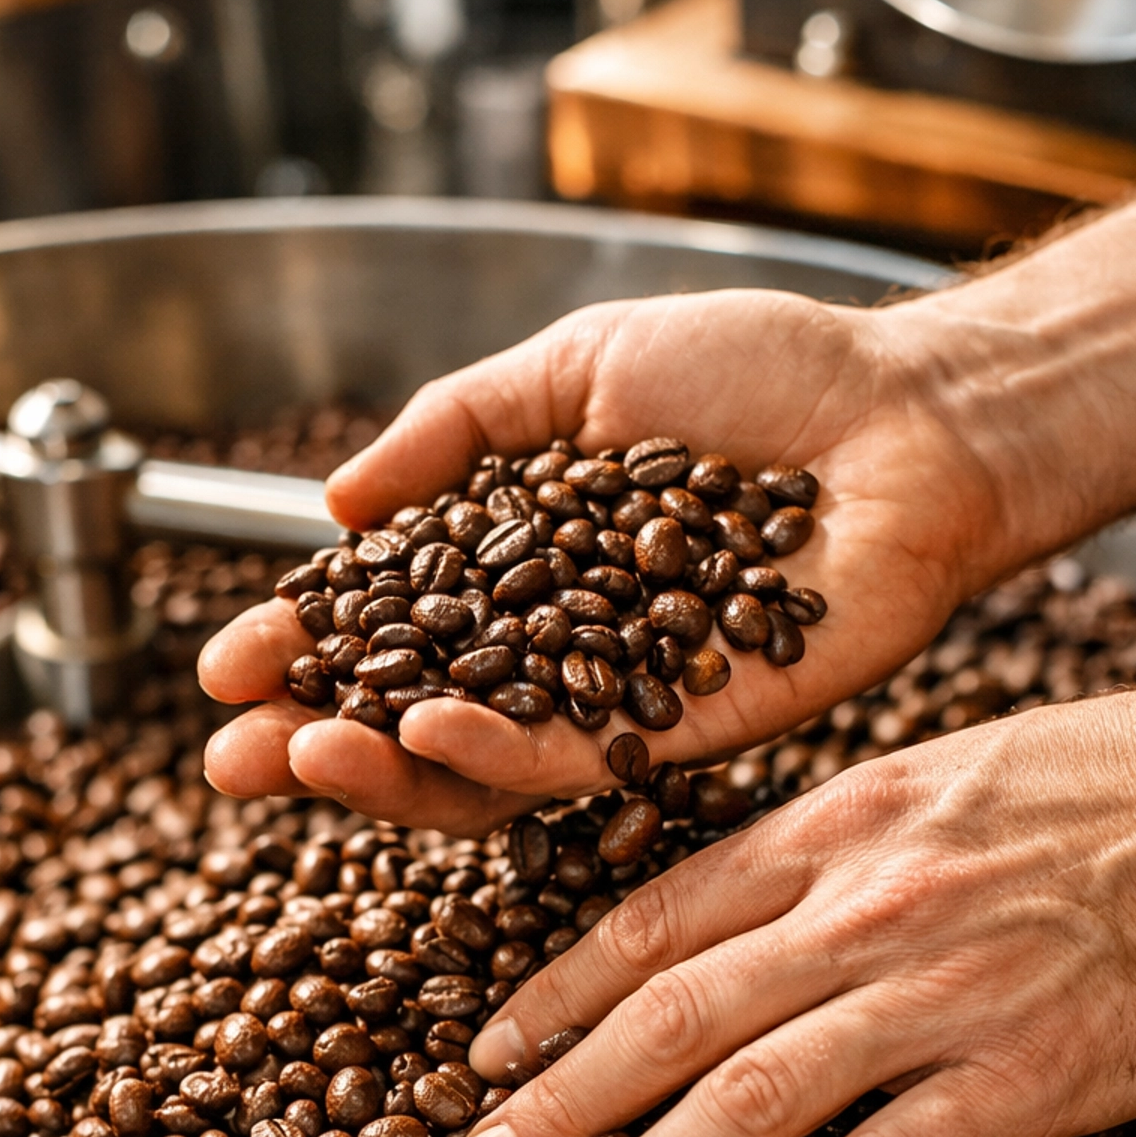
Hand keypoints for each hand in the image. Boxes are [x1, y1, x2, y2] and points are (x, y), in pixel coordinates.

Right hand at [199, 289, 1015, 829]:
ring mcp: (621, 699)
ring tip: (304, 750)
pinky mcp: (689, 731)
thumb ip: (456, 430)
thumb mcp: (579, 369)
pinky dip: (491, 752)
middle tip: (232, 753)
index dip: (304, 652)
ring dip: (383, 766)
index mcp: (526, 570)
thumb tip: (335, 504)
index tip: (225, 664)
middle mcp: (563, 648)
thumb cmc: (768, 376)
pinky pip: (574, 762)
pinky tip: (419, 733)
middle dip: (314, 740)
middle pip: (415, 719)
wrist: (910, 413)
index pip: (390, 629)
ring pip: (480, 767)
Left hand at [452, 656, 1135, 1136]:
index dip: (559, 994)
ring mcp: (942, 992)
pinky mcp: (1025, 1077)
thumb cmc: (1106, 781)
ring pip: (751, 1096)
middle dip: (560, 1100)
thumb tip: (726, 903)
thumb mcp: (936, 775)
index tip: (492, 1053)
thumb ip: (825, 846)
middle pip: (672, 1014)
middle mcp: (865, 907)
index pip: (655, 918)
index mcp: (836, 826)